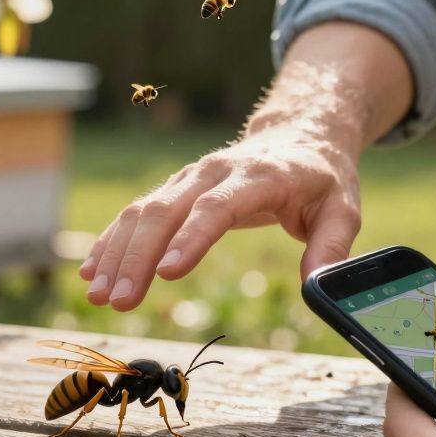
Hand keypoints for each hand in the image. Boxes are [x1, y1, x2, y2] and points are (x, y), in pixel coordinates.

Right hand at [81, 127, 361, 309]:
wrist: (299, 134)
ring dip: (116, 254)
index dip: (191, 238)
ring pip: (143, 211)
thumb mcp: (343, 209)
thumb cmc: (322, 179)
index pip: (218, 207)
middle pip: (166, 211)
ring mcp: (189, 177)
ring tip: (99, 297)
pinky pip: (136, 213)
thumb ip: (332, 247)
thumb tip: (316, 287)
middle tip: (118, 301)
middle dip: (137, 258)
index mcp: (259, 176)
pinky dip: (111, 242)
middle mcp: (215, 171)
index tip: (168, 273)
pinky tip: (91, 273)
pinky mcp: (175, 188)